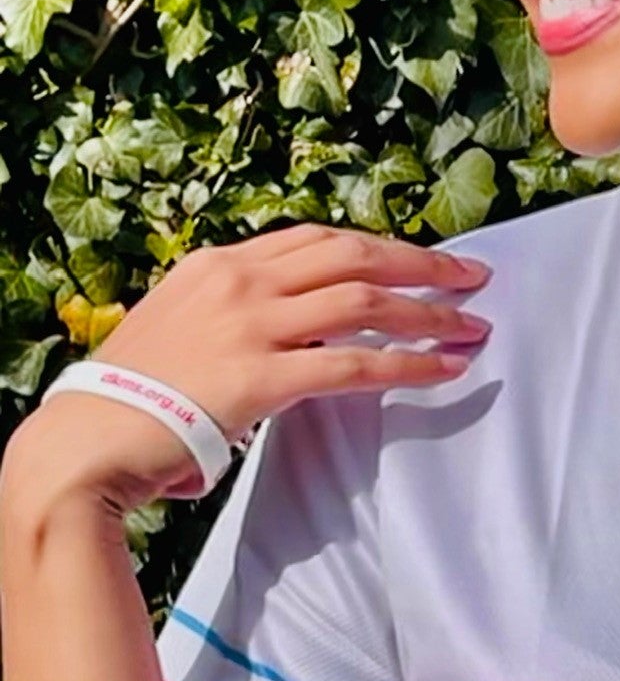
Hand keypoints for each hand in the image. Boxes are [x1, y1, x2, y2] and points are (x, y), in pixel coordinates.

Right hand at [9, 226, 491, 510]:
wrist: (86, 441)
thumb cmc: (131, 400)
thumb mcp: (179, 327)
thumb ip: (234, 316)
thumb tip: (288, 334)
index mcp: (218, 265)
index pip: (316, 238)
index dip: (377, 245)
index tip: (419, 257)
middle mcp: (239, 283)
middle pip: (354, 254)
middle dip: (421, 263)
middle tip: (471, 275)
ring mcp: (251, 326)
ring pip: (365, 301)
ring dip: (428, 312)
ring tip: (471, 325)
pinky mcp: (263, 377)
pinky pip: (356, 363)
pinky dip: (409, 364)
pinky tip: (445, 369)